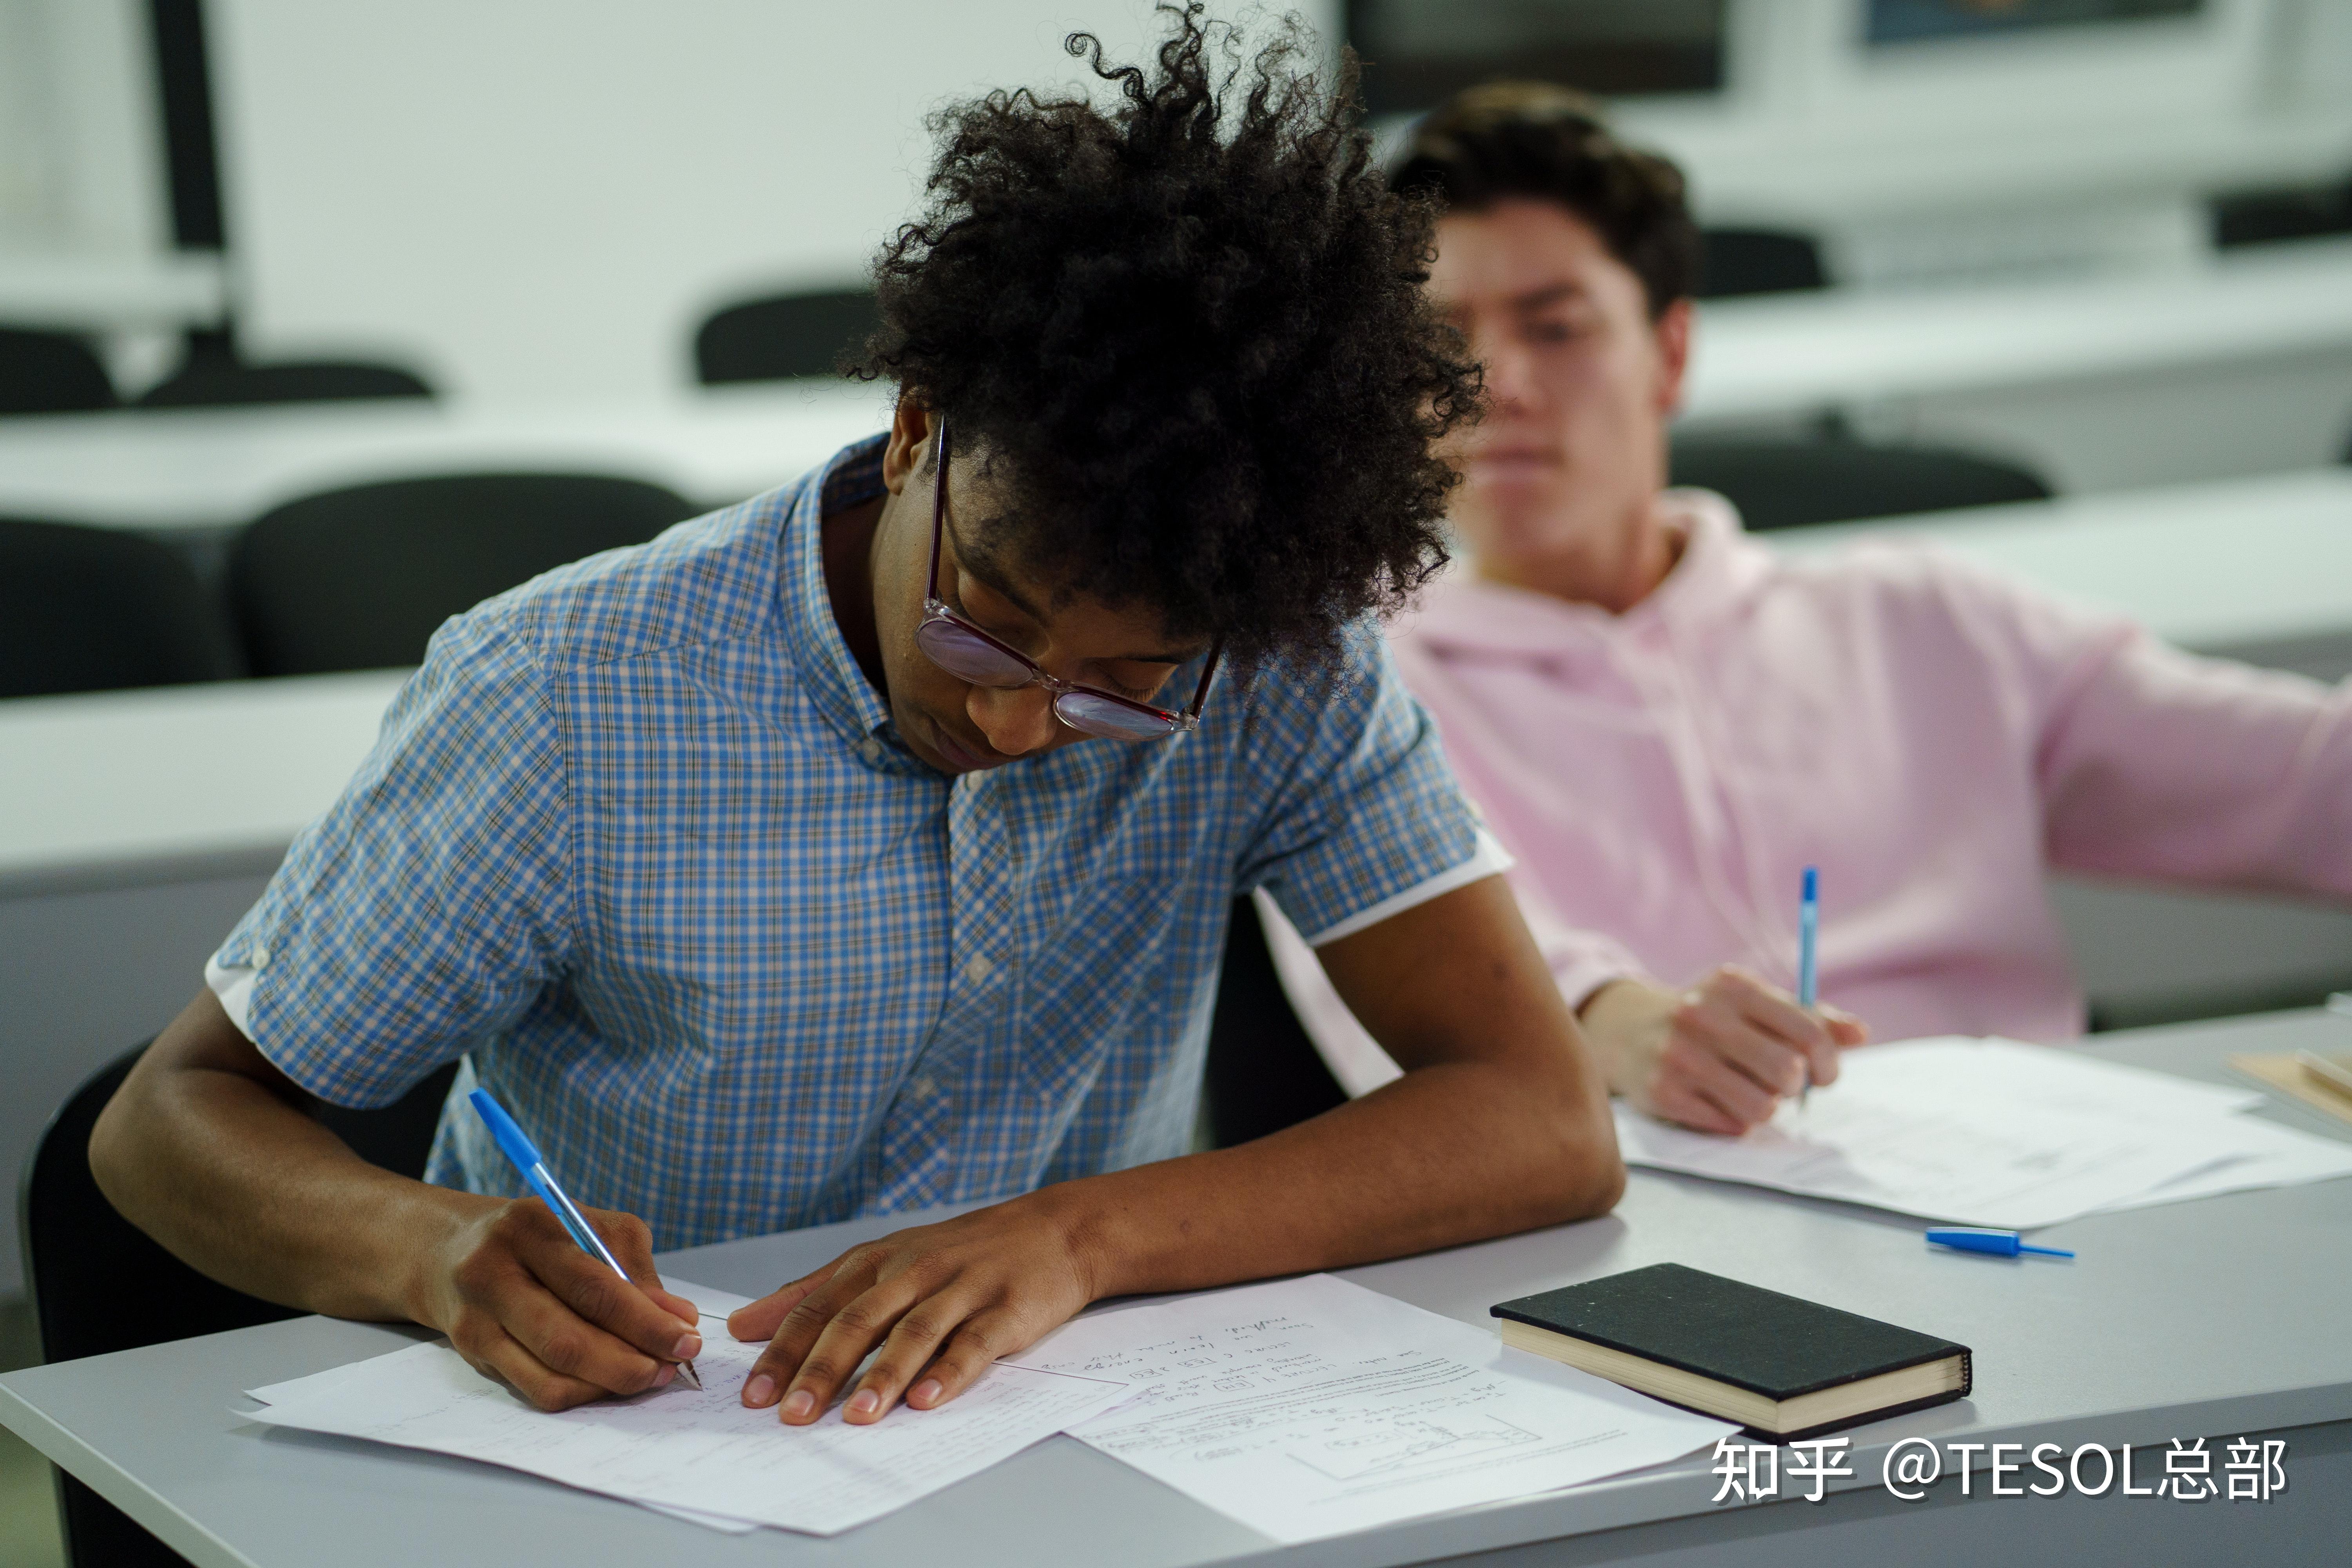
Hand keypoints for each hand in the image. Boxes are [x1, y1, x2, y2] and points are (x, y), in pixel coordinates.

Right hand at [412, 1195, 703, 1411]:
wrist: (450, 1250)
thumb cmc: (537, 1236)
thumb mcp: (588, 1228)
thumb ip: (634, 1269)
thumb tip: (679, 1317)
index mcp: (531, 1228)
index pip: (596, 1286)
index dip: (646, 1320)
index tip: (687, 1336)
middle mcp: (495, 1273)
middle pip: (569, 1337)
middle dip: (632, 1360)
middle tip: (675, 1365)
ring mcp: (477, 1318)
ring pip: (551, 1372)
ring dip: (610, 1383)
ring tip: (650, 1375)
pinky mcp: (472, 1352)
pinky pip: (535, 1389)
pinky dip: (581, 1392)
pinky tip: (608, 1382)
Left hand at [727, 1193, 1096, 1425]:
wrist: (1050, 1232)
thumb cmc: (957, 1253)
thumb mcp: (882, 1260)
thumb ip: (814, 1292)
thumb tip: (745, 1325)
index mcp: (878, 1263)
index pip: (819, 1308)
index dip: (784, 1350)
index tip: (753, 1395)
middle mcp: (915, 1272)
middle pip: (860, 1322)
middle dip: (823, 1370)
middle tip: (792, 1415)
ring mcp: (961, 1290)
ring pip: (915, 1333)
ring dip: (883, 1376)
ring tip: (856, 1417)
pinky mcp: (1005, 1310)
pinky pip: (974, 1344)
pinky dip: (950, 1373)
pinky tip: (926, 1401)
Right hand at [1580, 968, 1867, 1134]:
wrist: (1627, 1031)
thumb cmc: (1709, 1020)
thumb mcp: (1753, 1005)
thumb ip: (1808, 1018)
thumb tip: (1859, 1034)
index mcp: (1733, 986)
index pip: (1808, 1031)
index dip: (1829, 1061)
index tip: (1824, 1073)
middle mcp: (1702, 1016)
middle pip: (1787, 1073)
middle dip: (1795, 1087)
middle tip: (1784, 1085)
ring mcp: (1679, 1056)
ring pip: (1761, 1107)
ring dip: (1765, 1107)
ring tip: (1748, 1092)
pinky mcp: (1663, 1093)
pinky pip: (1730, 1126)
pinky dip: (1734, 1120)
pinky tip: (1718, 1101)